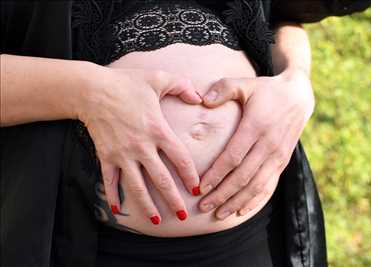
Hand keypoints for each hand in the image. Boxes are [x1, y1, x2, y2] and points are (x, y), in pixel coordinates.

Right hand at [78, 67, 201, 223]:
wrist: (91, 90)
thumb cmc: (126, 83)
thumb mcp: (158, 78)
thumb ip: (183, 86)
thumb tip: (200, 98)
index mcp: (158, 130)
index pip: (180, 158)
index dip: (190, 175)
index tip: (197, 189)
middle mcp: (142, 146)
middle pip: (162, 179)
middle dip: (173, 199)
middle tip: (182, 216)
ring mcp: (123, 154)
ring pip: (137, 186)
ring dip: (147, 205)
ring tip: (156, 220)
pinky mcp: (106, 156)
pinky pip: (110, 181)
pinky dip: (113, 197)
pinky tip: (118, 211)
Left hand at [197, 68, 314, 218]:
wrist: (299, 97)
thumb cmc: (266, 91)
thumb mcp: (245, 84)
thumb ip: (223, 88)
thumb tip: (203, 100)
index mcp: (256, 126)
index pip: (233, 157)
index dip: (216, 175)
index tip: (200, 187)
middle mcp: (269, 145)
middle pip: (242, 177)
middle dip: (222, 194)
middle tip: (203, 206)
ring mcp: (278, 156)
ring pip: (256, 186)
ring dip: (237, 202)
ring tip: (219, 213)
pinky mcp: (283, 162)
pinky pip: (269, 186)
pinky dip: (255, 200)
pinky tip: (241, 210)